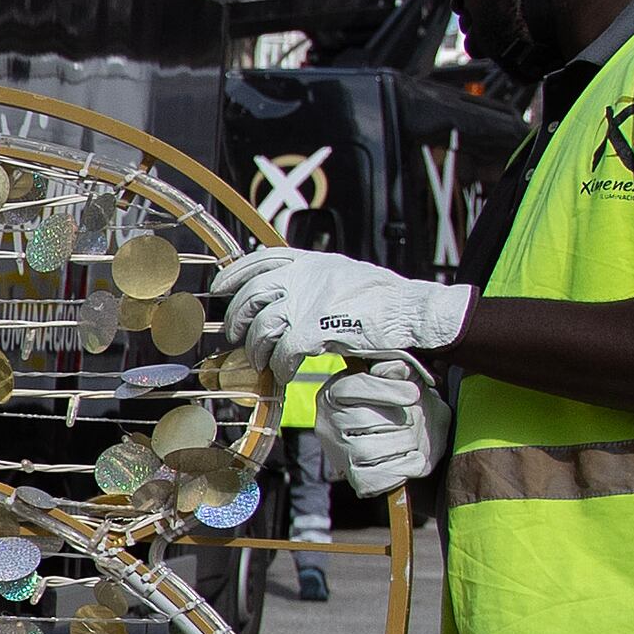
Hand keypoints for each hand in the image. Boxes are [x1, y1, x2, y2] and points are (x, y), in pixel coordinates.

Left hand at [210, 246, 470, 364]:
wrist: (413, 312)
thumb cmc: (385, 300)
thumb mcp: (344, 276)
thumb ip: (314, 281)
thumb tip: (285, 295)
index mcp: (312, 261)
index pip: (261, 259)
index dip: (235, 273)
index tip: (220, 286)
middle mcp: (306, 277)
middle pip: (252, 296)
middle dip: (238, 318)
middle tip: (235, 336)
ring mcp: (309, 303)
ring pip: (262, 328)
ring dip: (257, 348)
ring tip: (261, 360)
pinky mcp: (316, 330)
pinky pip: (284, 353)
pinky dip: (281, 366)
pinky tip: (284, 374)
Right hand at [316, 358, 447, 497]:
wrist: (421, 438)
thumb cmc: (407, 406)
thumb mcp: (406, 380)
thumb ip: (400, 370)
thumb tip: (396, 368)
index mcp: (336, 394)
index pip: (350, 388)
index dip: (384, 390)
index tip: (413, 394)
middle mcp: (329, 424)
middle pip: (361, 420)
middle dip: (398, 421)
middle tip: (413, 421)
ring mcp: (340, 453)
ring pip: (368, 450)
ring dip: (403, 444)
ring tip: (413, 439)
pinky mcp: (354, 478)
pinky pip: (375, 479)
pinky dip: (402, 469)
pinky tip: (413, 459)